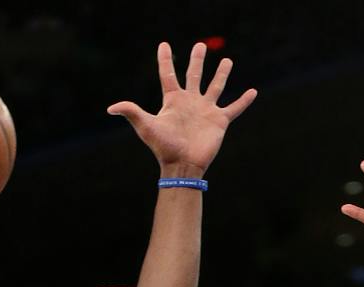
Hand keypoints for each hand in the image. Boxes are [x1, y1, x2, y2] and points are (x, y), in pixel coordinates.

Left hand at [107, 42, 256, 176]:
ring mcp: (206, 110)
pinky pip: (234, 108)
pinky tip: (253, 92)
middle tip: (200, 46)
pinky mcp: (219, 121)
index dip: (164, 59)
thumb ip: (132, 112)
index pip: (168, 74)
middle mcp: (190, 102)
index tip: (164, 45)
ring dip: (221, 74)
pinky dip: (244, 101)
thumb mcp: (146, 126)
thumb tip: (110, 107)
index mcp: (173, 100)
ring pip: (216, 87)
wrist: (182, 165)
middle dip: (197, 60)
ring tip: (227, 61)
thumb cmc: (163, 147)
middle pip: (194, 75)